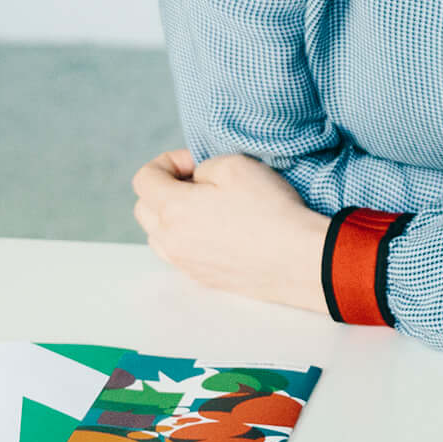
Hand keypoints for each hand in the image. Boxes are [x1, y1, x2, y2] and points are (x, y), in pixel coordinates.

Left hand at [131, 150, 327, 311]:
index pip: (143, 179)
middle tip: (198, 183)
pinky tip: (219, 232)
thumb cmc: (270, 209)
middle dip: (164, 189)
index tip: (195, 164)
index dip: (167, 162)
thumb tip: (195, 181)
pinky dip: (187, 239)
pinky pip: (180, 255)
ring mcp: (186, 264)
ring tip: (206, 209)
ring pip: (159, 236)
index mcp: (173, 209)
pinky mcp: (203, 279)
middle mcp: (172, 241)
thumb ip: (203, 167)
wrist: (299, 259)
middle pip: (144, 208)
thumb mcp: (235, 165)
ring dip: (171, 217)